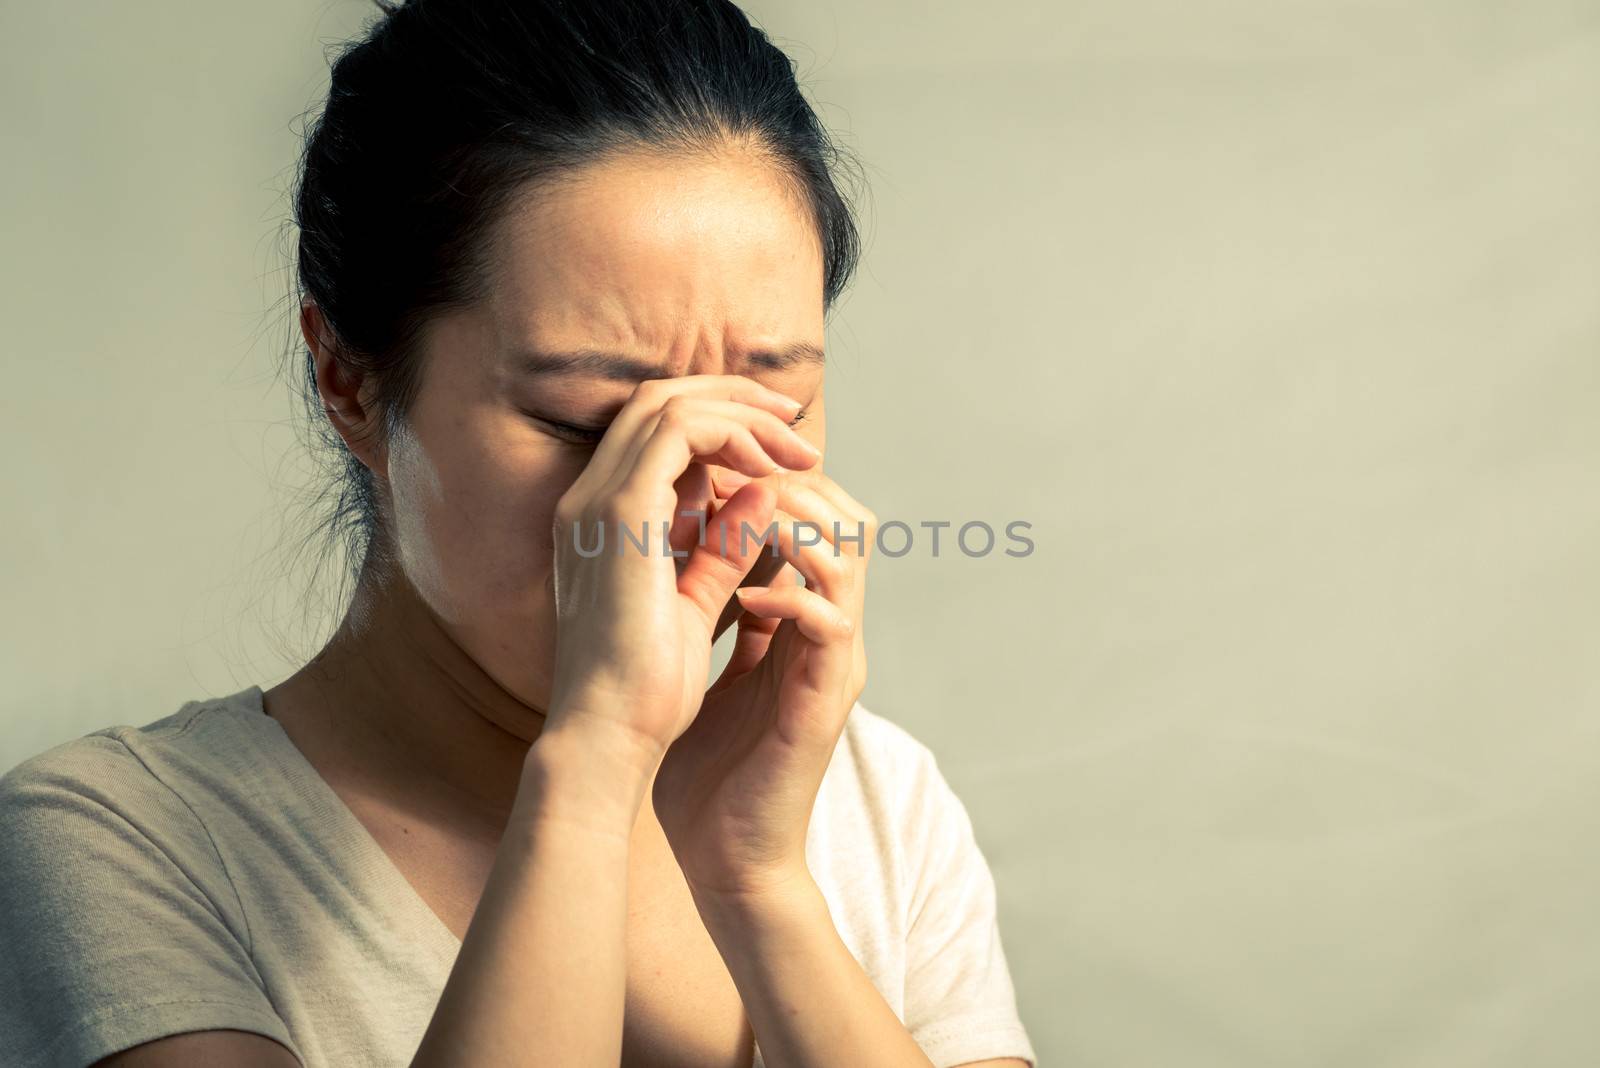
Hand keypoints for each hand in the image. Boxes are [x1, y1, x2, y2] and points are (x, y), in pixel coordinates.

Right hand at [543, 376, 821, 776]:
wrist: (612, 734)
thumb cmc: (647, 687)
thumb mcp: (694, 598)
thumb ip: (719, 545)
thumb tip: (759, 494)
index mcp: (597, 519)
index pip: (653, 430)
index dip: (720, 420)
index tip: (779, 446)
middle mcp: (586, 499)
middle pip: (657, 400)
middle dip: (734, 400)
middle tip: (794, 421)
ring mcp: (596, 502)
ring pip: (668, 404)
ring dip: (741, 414)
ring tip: (795, 447)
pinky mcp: (620, 514)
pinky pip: (680, 433)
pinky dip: (733, 436)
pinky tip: (771, 470)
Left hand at [651, 468, 873, 900]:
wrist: (722, 852)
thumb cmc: (703, 760)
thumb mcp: (701, 653)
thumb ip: (708, 589)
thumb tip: (686, 523)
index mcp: (800, 613)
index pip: (813, 514)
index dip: (769, 478)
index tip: (707, 473)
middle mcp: (827, 628)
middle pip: (847, 516)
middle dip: (787, 483)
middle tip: (727, 480)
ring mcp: (833, 660)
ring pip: (848, 554)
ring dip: (791, 524)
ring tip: (735, 522)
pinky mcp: (825, 699)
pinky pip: (830, 622)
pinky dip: (788, 593)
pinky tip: (742, 596)